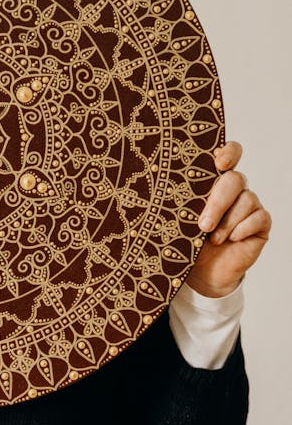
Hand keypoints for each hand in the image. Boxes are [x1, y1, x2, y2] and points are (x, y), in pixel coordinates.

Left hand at [185, 141, 271, 297]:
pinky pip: (259, 217)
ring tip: (214, 239)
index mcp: (214, 180)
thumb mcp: (180, 220)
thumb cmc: (189, 240)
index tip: (219, 163)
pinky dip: (243, 229)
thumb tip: (164, 187)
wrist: (203, 271)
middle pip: (235, 179)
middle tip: (203, 225)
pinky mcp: (261, 223)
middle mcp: (235, 189)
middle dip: (218, 202)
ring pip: (247, 199)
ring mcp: (250, 205)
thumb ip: (181, 201)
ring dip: (228, 222)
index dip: (229, 152)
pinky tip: (232, 240)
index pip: (229, 153)